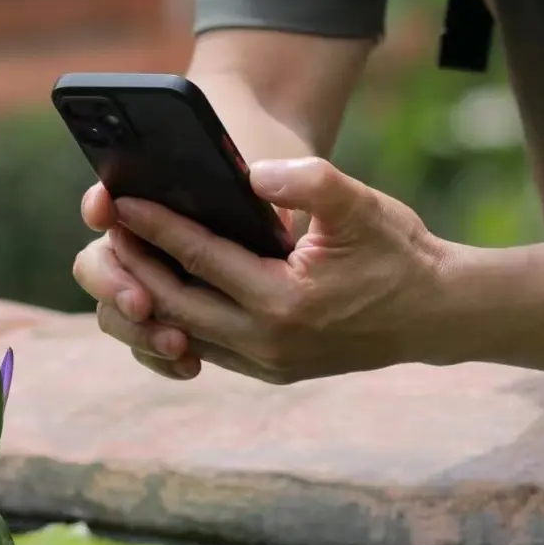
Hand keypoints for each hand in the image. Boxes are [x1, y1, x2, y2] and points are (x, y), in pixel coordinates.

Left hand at [72, 158, 459, 385]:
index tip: (119, 201)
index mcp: (283, 301)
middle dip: (134, 266)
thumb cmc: (399, 252)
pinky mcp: (274, 369)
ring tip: (124, 259)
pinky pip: (207, 348)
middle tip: (106, 229)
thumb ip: (308, 182)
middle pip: (175, 304)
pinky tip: (163, 292)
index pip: (198, 259)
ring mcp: (268, 363)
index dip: (154, 227)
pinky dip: (177, 322)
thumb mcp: (360, 205)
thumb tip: (252, 175)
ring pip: (184, 334)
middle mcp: (267, 342)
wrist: (437, 313)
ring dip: (149, 299)